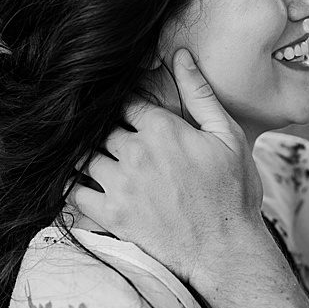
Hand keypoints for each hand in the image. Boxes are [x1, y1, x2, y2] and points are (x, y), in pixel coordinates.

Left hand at [70, 48, 270, 289]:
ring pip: (84, 157)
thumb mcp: (227, 137)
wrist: (226, 252)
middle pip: (102, 129)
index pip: (126, 104)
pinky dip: (75, 187)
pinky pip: (75, 193)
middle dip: (107, 132)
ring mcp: (120, 185)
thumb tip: (180, 55)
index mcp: (162, 129)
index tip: (127, 116)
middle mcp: (135, 153)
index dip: (126, 108)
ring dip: (89, 156)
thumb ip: (200, 95)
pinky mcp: (111, 216)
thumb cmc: (233, 194)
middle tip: (112, 141)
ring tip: (99, 161)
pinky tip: (86, 186)